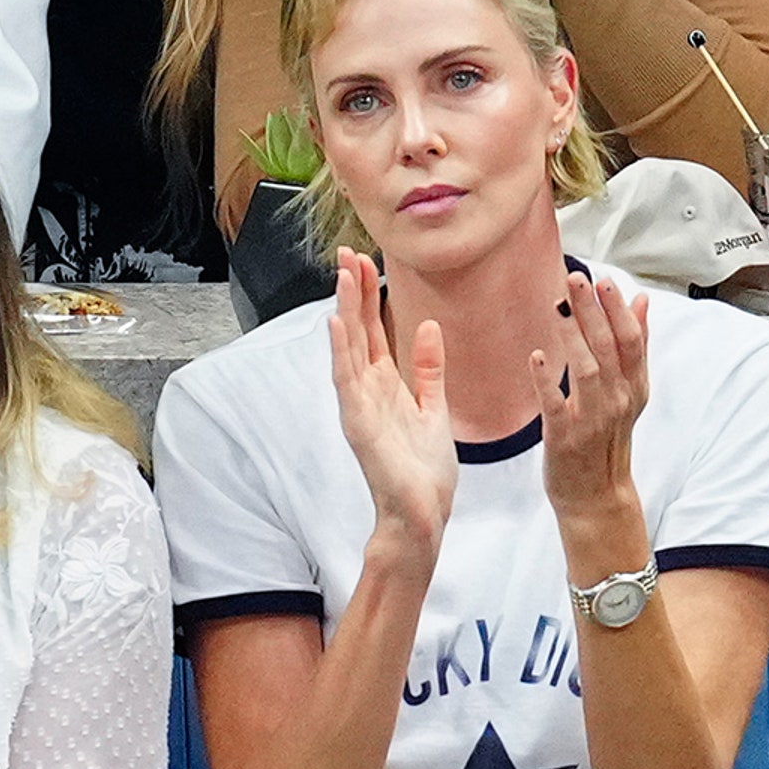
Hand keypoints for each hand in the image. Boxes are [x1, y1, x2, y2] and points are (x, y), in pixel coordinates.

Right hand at [328, 248, 456, 546]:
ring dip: (345, 312)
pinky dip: (340, 352)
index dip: (370, 295)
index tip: (368, 260)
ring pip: (348, 349)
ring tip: (343, 276)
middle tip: (347, 253)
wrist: (422, 514)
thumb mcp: (432, 408)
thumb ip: (428, 368)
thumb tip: (426, 326)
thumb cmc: (423, 470)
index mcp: (385, 386)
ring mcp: (359, 406)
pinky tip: (336, 324)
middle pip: (357, 332)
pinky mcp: (358, 425)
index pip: (373, 331)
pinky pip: (346, 382)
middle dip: (353, 292)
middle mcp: (366, 391)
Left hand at [530, 273, 649, 518]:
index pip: (631, 340)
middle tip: (576, 279)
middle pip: (608, 348)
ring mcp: (593, 420)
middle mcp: (618, 401)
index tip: (604, 281)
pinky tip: (536, 356)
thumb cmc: (607, 438)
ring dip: (572, 336)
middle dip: (593, 312)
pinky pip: (556, 405)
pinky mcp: (565, 438)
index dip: (618, 310)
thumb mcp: (629, 391)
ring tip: (558, 305)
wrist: (596, 495)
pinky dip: (546, 380)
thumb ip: (635, 346)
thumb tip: (640, 300)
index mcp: (633, 386)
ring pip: (587, 371)